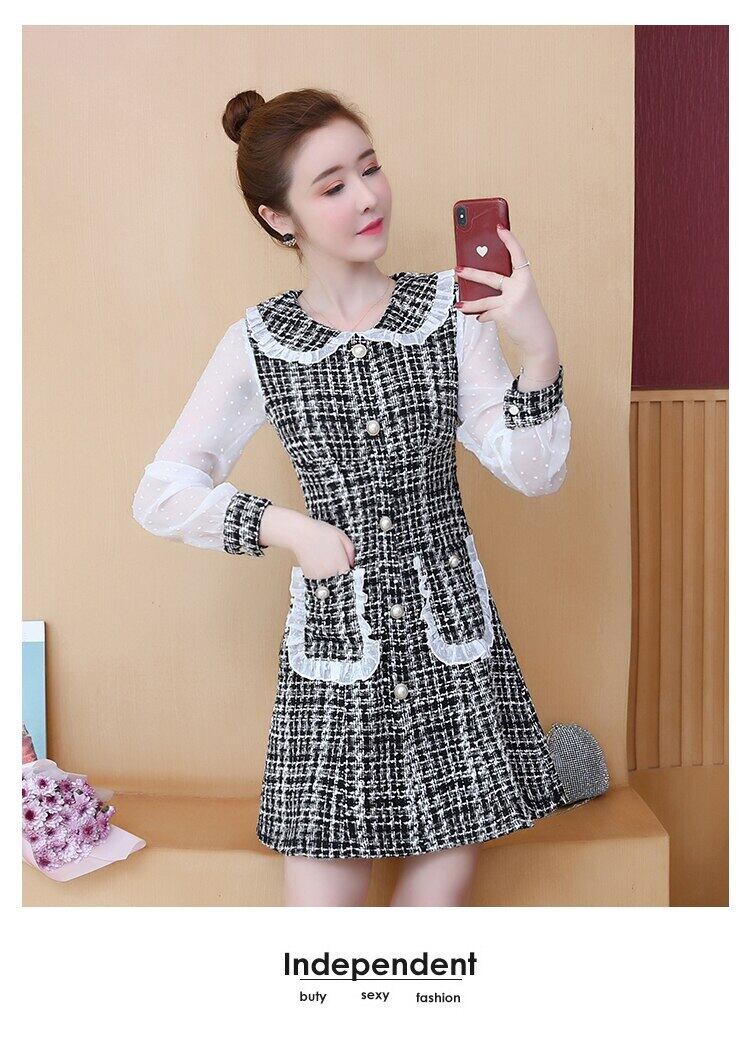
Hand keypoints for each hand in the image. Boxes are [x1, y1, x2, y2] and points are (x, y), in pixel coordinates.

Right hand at [291, 516, 355, 579]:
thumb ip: (351, 551)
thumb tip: (352, 564)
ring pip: (329, 577)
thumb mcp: (342, 537)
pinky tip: (316, 559)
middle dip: (338, 568)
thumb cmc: (320, 532)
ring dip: (328, 570)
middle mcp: (331, 573)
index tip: (344, 561)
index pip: (351, 574)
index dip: (347, 567)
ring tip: (323, 555)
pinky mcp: (310, 577)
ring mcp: (320, 576)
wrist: (299, 534)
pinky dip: (319, 570)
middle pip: (340, 576)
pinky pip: (319, 577)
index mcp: (341, 565)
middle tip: (332, 555)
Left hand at [455, 226, 557, 357]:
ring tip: (458, 303)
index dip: (509, 239)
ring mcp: (512, 300)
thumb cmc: (527, 313)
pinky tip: (479, 317)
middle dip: (471, 273)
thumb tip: (479, 282)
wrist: (538, 336)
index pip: (517, 254)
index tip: (499, 227)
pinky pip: (487, 313)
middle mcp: (520, 286)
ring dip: (469, 303)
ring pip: (484, 300)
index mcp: (525, 278)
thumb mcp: (521, 295)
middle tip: (458, 268)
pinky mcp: (505, 314)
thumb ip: (506, 286)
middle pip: (491, 277)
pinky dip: (482, 316)